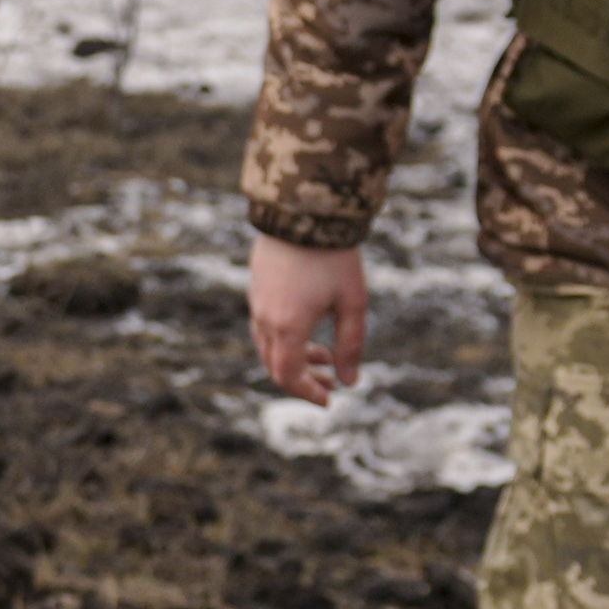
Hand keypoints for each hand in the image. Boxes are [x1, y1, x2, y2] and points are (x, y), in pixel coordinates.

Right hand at [249, 237, 370, 402]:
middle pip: (275, 366)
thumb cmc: (333, 256)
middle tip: (330, 381)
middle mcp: (265, 318)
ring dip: (294, 358)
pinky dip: (285, 339)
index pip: (290, 376)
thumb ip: (351, 346)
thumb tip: (350, 382)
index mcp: (288, 327)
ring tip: (324, 353)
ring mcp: (257, 302)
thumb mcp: (352, 303)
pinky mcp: (257, 286)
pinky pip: (264, 326)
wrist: (303, 209)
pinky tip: (308, 327)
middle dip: (303, 380)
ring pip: (268, 346)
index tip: (329, 399)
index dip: (308, 393)